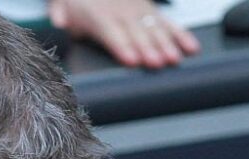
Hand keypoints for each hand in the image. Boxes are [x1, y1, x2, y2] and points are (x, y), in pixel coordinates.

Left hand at [48, 0, 200, 68]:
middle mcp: (121, 12)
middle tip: (156, 63)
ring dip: (165, 45)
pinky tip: (191, 49)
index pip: (112, 32)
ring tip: (174, 59)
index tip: (131, 60)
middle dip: (147, 49)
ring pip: (154, 29)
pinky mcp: (151, 12)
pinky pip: (169, 23)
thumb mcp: (63, 2)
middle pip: (136, 34)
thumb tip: (57, 20)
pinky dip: (181, 35)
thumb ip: (59, 12)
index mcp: (99, 14)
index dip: (122, 46)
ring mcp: (139, 12)